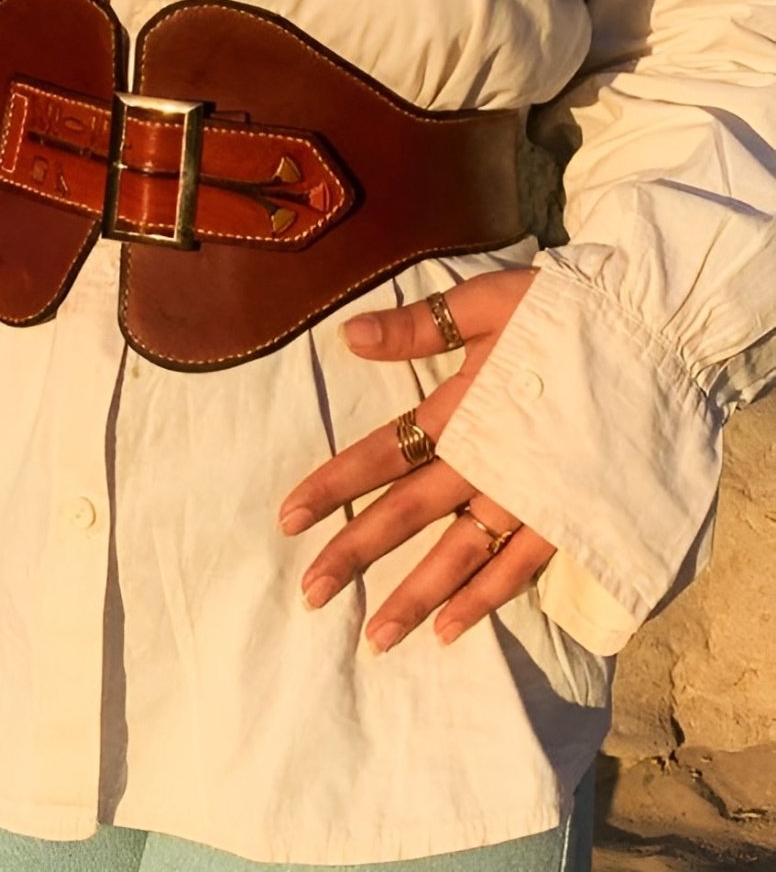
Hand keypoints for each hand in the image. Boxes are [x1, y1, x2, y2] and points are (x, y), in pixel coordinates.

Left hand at [277, 269, 555, 652]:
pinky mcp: (569, 515)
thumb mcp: (489, 303)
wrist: (655, 334)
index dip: (331, 486)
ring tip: (375, 638)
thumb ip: (418, 327)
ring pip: (460, 556)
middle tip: (310, 593)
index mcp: (462, 408)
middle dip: (355, 555)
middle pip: (408, 514)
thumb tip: (346, 336)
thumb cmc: (569, 311)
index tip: (287, 519)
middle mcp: (489, 462)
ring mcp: (531, 495)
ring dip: (414, 597)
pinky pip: (523, 567)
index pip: (380, 454)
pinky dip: (487, 599)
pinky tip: (452, 630)